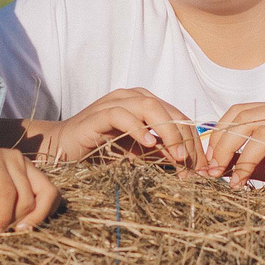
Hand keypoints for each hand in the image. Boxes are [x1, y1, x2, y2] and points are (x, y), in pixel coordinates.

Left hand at [0, 142, 59, 232]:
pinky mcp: (33, 170)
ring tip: (19, 229)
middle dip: (15, 221)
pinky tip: (30, 220)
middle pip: (27, 197)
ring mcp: (27, 163)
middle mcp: (14, 158)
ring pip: (47, 193)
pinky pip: (51, 192)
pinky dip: (46, 209)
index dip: (3, 217)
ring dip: (36, 216)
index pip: (7, 192)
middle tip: (1, 232)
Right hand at [36, 87, 199, 169]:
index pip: (178, 117)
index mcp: (145, 102)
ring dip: (168, 132)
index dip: (193, 141)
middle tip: (192, 165)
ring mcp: (114, 102)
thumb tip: (187, 160)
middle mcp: (132, 96)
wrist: (64, 148)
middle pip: (169, 111)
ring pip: (150, 107)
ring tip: (177, 155)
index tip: (200, 167)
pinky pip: (122, 115)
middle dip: (185, 139)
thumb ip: (161, 151)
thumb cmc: (101, 149)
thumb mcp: (138, 152)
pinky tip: (149, 145)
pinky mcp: (98, 114)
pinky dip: (138, 129)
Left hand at [197, 103, 264, 194]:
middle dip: (223, 147)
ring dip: (245, 160)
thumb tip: (218, 166)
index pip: (240, 111)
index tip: (208, 163)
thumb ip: (254, 164)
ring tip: (238, 182)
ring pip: (263, 130)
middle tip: (214, 174)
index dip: (219, 135)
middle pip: (245, 118)